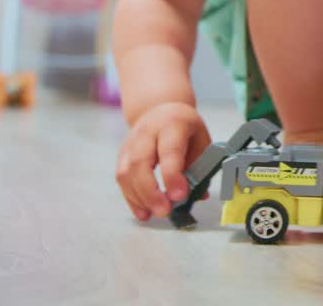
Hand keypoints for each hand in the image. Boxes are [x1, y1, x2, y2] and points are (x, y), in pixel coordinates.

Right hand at [115, 102, 210, 220]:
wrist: (160, 108)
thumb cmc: (184, 126)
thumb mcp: (200, 139)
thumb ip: (200, 166)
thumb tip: (200, 195)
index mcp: (172, 124)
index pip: (169, 151)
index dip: (172, 175)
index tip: (179, 196)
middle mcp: (147, 132)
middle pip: (141, 162)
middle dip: (151, 191)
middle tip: (164, 211)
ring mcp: (130, 143)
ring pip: (126, 172)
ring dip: (139, 198)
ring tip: (154, 214)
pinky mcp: (122, 155)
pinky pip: (121, 178)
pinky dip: (131, 198)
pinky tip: (143, 212)